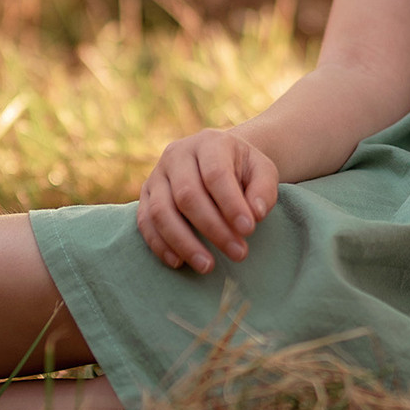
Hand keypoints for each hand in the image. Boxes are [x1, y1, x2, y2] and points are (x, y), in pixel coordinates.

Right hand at [137, 128, 279, 272]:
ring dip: (184, 242)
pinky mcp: (145, 194)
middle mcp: (178, 154)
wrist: (217, 160)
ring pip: (161, 211)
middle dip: (213, 228)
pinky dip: (159, 245)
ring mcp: (157, 174)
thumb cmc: (243, 170)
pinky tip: (179, 262)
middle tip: (238, 254)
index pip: (216, 174)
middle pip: (187, 195)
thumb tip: (255, 215)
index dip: (231, 204)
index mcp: (209, 142)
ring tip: (208, 266)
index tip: (249, 230)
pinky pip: (145, 222)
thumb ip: (263, 190)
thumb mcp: (263, 172)